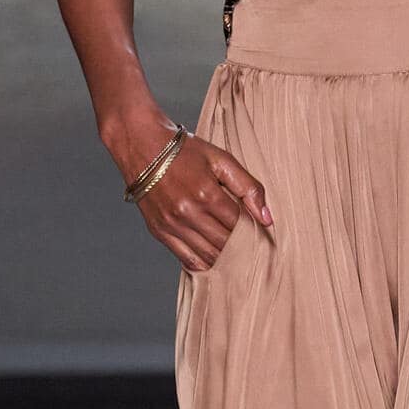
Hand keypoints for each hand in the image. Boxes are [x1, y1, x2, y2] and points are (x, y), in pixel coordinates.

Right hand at [125, 131, 272, 272]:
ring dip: (224, 259)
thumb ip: (248, 187)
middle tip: (251, 246)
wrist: (141, 145)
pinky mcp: (159, 232)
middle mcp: (188, 213)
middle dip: (241, 247)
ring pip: (208, 256)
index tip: (260, 232)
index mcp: (207, 194)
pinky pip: (186, 259)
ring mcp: (172, 225)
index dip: (253, 231)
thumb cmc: (183, 151)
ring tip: (235, 254)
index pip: (239, 226)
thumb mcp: (221, 159)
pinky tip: (213, 258)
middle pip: (225, 245)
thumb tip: (267, 219)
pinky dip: (203, 263)